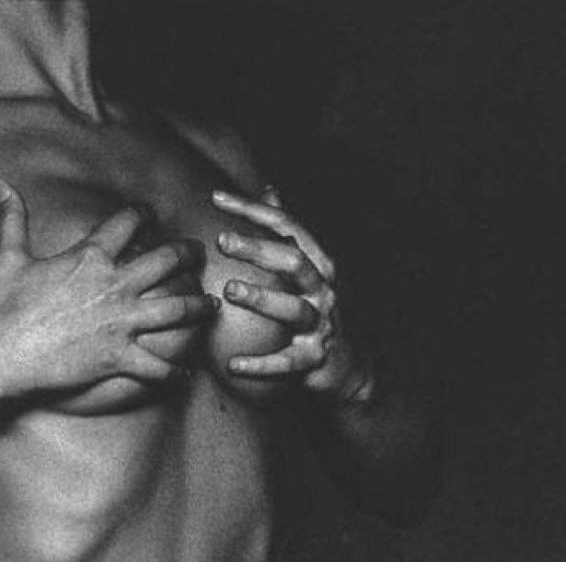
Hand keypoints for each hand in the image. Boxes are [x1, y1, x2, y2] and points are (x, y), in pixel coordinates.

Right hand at [0, 181, 213, 395]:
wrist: (5, 352)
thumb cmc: (6, 307)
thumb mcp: (9, 256)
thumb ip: (12, 219)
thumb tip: (2, 185)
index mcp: (91, 257)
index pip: (127, 224)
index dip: (143, 214)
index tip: (151, 214)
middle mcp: (114, 286)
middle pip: (165, 261)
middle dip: (187, 255)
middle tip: (199, 254)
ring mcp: (121, 323)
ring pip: (175, 310)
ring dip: (198, 307)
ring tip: (212, 306)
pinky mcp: (119, 357)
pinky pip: (156, 367)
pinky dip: (173, 373)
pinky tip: (185, 374)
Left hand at [213, 186, 371, 400]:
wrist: (349, 364)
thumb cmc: (318, 311)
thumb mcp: (308, 269)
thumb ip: (288, 233)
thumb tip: (269, 192)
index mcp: (317, 264)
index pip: (287, 227)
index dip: (251, 210)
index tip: (216, 197)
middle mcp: (322, 290)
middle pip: (293, 262)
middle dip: (258, 249)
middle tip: (222, 240)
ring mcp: (320, 324)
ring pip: (292, 309)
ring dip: (261, 298)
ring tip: (228, 290)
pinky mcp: (314, 359)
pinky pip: (286, 362)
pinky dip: (260, 365)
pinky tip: (233, 365)